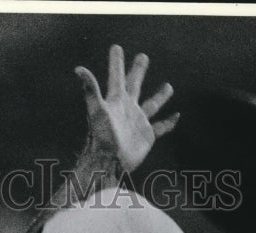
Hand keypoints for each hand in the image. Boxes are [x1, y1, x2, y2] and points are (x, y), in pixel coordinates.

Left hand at [73, 44, 179, 172]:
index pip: (116, 77)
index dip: (116, 63)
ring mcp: (138, 122)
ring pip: (151, 104)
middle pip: (134, 85)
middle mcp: (127, 109)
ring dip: (160, 96)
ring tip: (168, 86)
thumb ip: (91, 89)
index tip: (116, 47)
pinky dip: (169, 122)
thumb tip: (79, 69)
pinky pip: (161, 127)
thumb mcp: (97, 110)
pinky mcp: (146, 136)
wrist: (109, 162)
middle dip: (138, 71)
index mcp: (116, 101)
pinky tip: (177, 116)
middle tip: (142, 56)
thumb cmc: (102, 137)